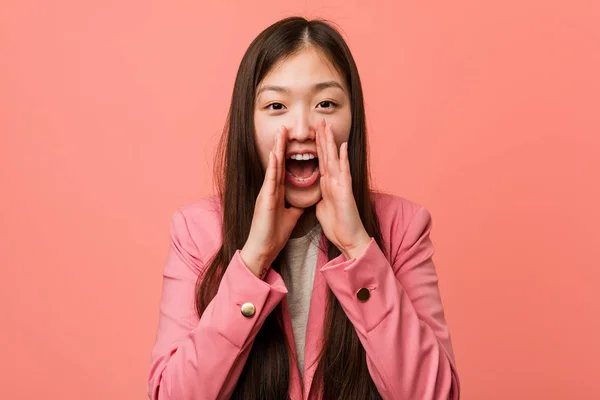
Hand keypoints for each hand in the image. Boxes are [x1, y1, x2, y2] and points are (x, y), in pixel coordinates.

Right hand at [241, 126, 303, 277]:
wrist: (263, 249)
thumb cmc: (273, 234)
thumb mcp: (290, 217)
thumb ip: (295, 206)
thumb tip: (304, 200)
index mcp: (276, 193)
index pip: (283, 169)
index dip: (286, 154)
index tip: (290, 140)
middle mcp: (269, 190)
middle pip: (277, 163)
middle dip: (280, 146)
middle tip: (284, 129)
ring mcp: (265, 193)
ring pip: (272, 167)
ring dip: (276, 150)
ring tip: (280, 134)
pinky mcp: (264, 200)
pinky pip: (270, 181)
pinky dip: (273, 168)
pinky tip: (276, 156)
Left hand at [315, 119, 370, 259]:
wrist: (349, 239)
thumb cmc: (337, 226)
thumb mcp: (322, 208)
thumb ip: (320, 197)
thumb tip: (315, 193)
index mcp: (328, 185)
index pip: (321, 161)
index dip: (317, 146)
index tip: (312, 132)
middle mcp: (335, 181)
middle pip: (327, 155)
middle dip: (323, 138)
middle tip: (319, 120)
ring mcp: (341, 184)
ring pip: (334, 159)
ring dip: (331, 142)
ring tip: (327, 126)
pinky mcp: (345, 191)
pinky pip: (344, 172)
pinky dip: (343, 159)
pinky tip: (342, 146)